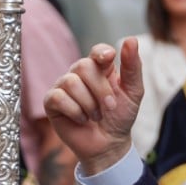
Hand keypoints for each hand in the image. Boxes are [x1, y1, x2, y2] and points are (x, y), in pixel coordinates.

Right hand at [44, 39, 143, 175]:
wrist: (109, 145)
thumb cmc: (120, 117)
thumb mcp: (133, 92)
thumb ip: (132, 67)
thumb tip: (131, 39)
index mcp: (100, 68)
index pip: (97, 51)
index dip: (101, 53)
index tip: (109, 58)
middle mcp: (79, 74)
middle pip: (83, 66)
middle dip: (100, 89)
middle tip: (110, 107)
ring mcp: (64, 87)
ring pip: (71, 82)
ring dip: (89, 104)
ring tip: (96, 116)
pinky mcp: (52, 102)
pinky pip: (58, 97)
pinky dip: (75, 111)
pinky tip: (82, 120)